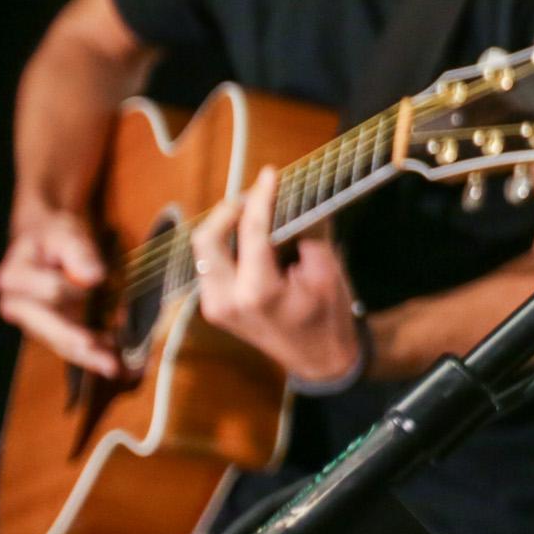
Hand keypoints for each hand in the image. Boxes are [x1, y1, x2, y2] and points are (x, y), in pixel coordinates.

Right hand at [0, 203, 118, 375]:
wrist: (47, 240)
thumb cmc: (54, 234)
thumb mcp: (66, 232)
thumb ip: (78, 251)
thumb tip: (92, 277)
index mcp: (14, 278)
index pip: (51, 292)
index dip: (76, 289)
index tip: (97, 279)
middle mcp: (18, 306)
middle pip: (51, 330)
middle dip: (81, 345)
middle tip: (108, 362)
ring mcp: (35, 321)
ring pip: (62, 344)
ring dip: (90, 358)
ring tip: (117, 368)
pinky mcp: (52, 329)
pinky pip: (72, 345)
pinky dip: (94, 354)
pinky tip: (118, 361)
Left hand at [190, 167, 363, 386]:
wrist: (319, 360)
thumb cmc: (329, 315)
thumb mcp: (326, 270)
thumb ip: (304, 231)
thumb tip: (290, 196)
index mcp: (258, 292)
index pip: (251, 230)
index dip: (261, 197)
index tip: (269, 174)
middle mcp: (227, 299)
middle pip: (207, 238)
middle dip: (228, 210)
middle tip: (253, 196)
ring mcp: (215, 306)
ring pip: (205, 250)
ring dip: (226, 226)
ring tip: (253, 214)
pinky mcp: (213, 307)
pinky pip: (210, 264)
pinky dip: (226, 245)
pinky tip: (248, 238)